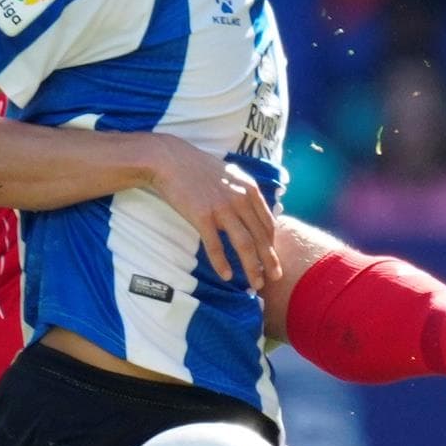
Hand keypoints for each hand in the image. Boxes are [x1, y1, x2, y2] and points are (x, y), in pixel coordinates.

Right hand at [150, 141, 279, 289]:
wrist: (170, 160)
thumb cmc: (198, 168)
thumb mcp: (230, 175)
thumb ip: (244, 193)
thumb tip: (253, 212)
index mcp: (249, 189)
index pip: (268, 223)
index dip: (273, 244)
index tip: (273, 259)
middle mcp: (240, 199)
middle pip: (261, 237)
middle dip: (270, 261)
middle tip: (276, 278)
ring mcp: (221, 208)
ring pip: (244, 244)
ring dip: (252, 268)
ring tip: (256, 285)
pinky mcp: (202, 216)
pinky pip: (215, 246)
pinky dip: (222, 263)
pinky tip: (226, 276)